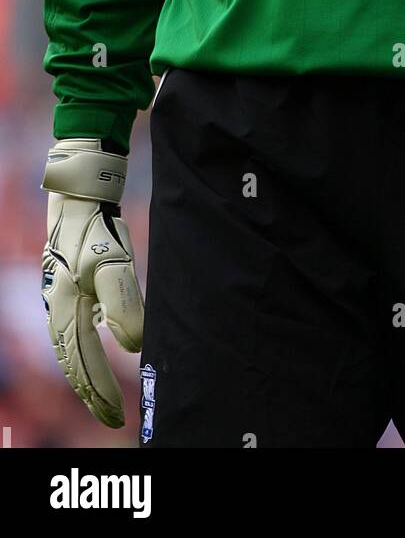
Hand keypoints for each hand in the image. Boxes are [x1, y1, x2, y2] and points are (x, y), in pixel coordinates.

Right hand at [41, 137, 144, 426]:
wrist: (78, 197)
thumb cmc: (95, 230)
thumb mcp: (114, 264)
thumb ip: (124, 305)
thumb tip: (134, 346)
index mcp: (65, 311)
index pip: (83, 364)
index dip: (100, 392)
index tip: (118, 415)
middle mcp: (59, 310)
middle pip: (73, 364)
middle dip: (91, 393)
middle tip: (112, 418)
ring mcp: (62, 300)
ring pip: (71, 350)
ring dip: (86, 376)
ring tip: (102, 398)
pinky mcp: (69, 288)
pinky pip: (74, 332)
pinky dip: (83, 352)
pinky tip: (96, 352)